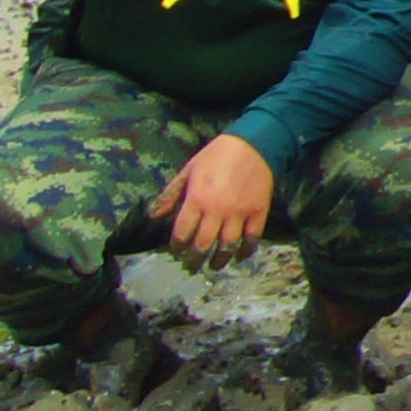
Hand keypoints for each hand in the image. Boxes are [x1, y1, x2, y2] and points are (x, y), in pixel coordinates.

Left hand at [152, 133, 277, 262]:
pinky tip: (239, 256)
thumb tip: (152, 216)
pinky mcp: (258, 212)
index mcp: (196, 199)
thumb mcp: (188, 170)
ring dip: (219, 260)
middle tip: (191, 266)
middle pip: (203, 244)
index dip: (177, 246)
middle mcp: (217, 210)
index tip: (177, 251)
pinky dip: (245, 251)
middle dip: (194, 259)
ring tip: (213, 266)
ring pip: (227, 245)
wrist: (254, 144)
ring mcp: (239, 213)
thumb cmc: (217, 155)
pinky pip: (252, 238)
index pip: (182, 232)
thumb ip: (171, 194)